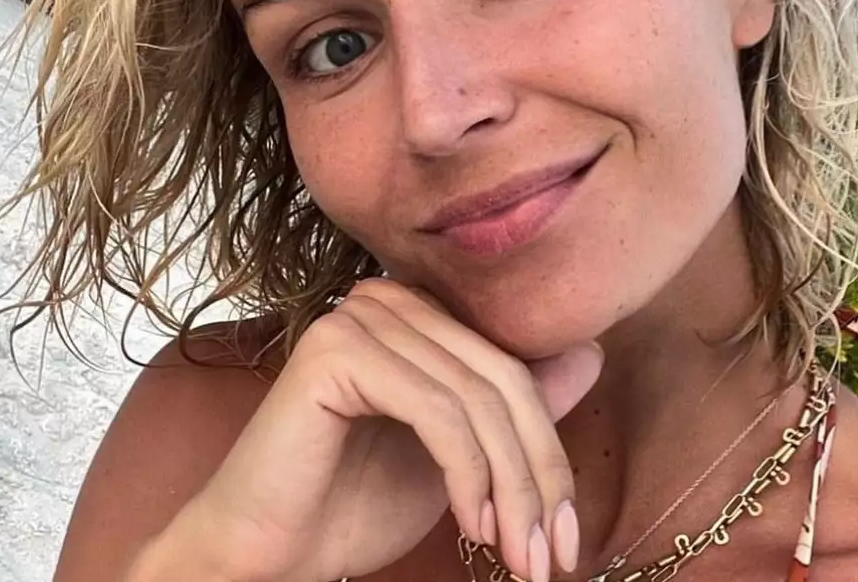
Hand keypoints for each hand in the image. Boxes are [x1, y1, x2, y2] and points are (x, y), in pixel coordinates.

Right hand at [156, 278, 603, 581]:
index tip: (566, 536)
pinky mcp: (335, 350)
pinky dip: (468, 475)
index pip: (512, 367)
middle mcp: (387, 300)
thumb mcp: (458, 461)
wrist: (264, 555)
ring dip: (511, 488)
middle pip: (501, 380)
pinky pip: (436, 410)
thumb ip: (511, 408)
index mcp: (415, 313)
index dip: (549, 452)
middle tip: (552, 557)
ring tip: (519, 558)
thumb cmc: (352, 508)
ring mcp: (357, 318)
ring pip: (476, 399)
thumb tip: (592, 354)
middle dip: (538, 476)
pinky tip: (473, 527)